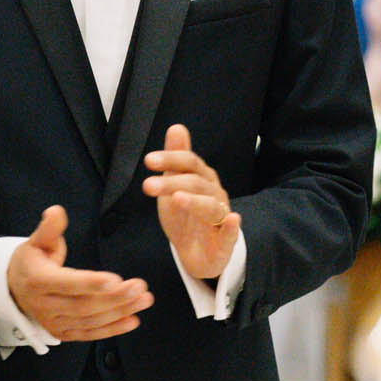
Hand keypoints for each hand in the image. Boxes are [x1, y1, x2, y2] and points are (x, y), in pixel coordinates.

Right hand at [6, 205, 153, 340]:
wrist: (13, 289)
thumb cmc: (31, 262)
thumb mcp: (36, 241)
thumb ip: (49, 228)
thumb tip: (56, 211)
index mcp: (37, 281)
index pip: (66, 283)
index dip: (91, 283)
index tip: (115, 280)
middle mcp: (44, 305)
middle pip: (83, 305)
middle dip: (115, 298)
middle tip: (140, 287)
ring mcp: (53, 322)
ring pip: (89, 320)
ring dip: (119, 312)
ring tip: (143, 300)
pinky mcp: (63, 333)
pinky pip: (89, 334)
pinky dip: (112, 329)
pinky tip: (132, 320)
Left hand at [144, 124, 241, 279]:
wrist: (196, 253)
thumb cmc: (185, 216)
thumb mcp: (175, 186)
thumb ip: (176, 159)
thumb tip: (176, 127)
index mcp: (202, 180)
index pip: (189, 164)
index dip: (171, 159)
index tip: (148, 160)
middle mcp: (214, 195)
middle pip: (196, 184)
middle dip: (172, 183)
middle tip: (148, 185)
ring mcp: (221, 218)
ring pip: (211, 207)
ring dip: (195, 202)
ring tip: (177, 199)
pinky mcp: (225, 243)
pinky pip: (231, 234)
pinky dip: (233, 227)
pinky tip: (233, 219)